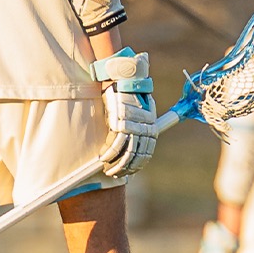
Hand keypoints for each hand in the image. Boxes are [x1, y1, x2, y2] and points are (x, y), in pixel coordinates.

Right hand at [92, 49, 157, 176]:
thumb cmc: (129, 94)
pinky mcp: (120, 123)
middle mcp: (144, 129)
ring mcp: (133, 126)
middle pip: (136, 156)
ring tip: (108, 170)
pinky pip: (114, 145)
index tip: (129, 171)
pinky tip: (102, 159)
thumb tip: (132, 139)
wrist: (124, 78)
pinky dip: (108, 154)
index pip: (146, 153)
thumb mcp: (139, 110)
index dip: (137, 165)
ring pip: (126, 153)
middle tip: (116, 174)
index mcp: (151, 127)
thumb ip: (138, 125)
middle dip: (125, 168)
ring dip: (116, 165)